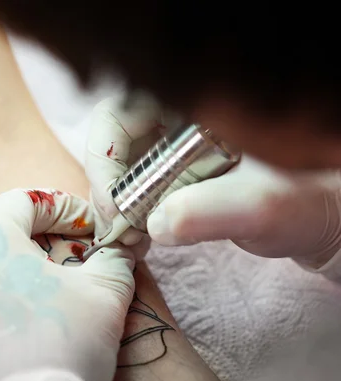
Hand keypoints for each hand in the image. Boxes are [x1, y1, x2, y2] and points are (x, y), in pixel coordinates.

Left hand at [0, 189, 135, 380]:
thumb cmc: (60, 351)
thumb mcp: (104, 295)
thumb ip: (113, 259)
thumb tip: (120, 250)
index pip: (22, 200)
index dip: (60, 208)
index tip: (83, 228)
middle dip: (34, 242)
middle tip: (65, 262)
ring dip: (6, 274)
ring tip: (37, 298)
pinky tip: (10, 328)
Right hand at [86, 94, 340, 273]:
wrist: (325, 219)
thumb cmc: (312, 203)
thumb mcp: (270, 205)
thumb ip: (214, 211)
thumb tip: (154, 223)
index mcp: (201, 102)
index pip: (123, 111)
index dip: (106, 154)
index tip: (113, 205)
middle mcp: (184, 115)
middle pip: (115, 136)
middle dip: (108, 181)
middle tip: (117, 226)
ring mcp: (180, 141)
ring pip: (123, 159)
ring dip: (116, 199)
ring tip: (129, 235)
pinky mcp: (179, 167)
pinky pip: (137, 179)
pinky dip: (130, 207)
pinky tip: (140, 231)